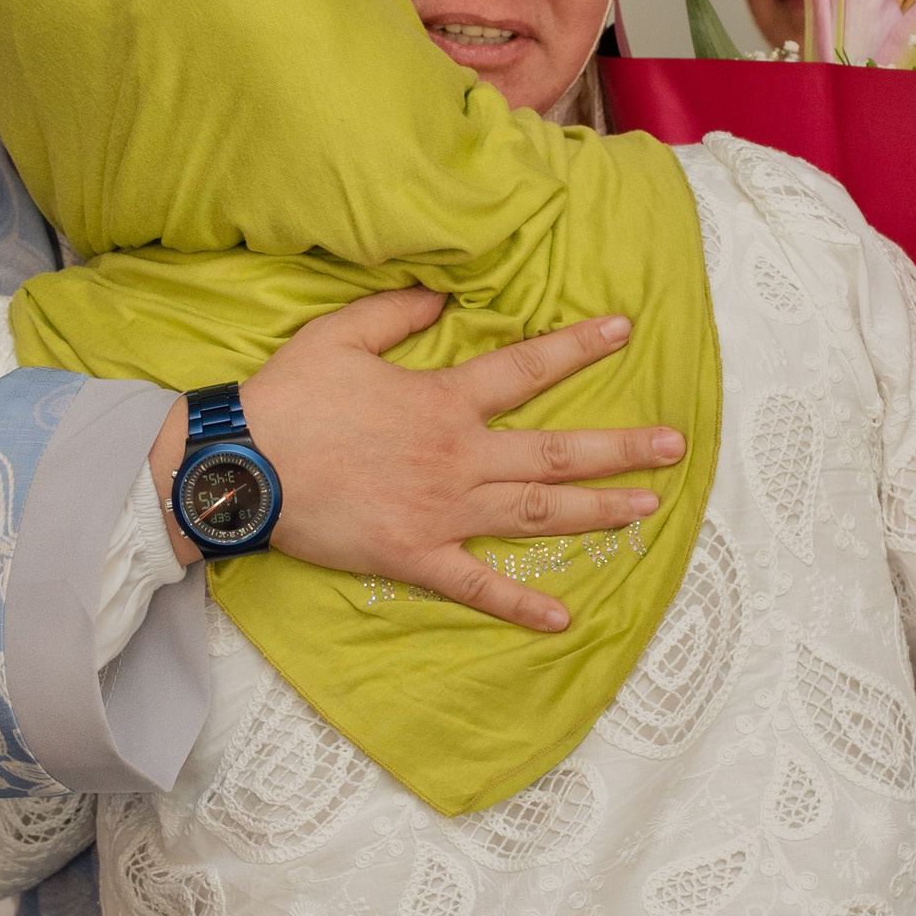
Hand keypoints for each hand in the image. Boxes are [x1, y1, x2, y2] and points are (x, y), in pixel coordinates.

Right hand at [149, 288, 688, 633]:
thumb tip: (447, 297)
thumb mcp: (340, 336)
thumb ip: (398, 312)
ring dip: (597, 512)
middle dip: (621, 447)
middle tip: (675, 446)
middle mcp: (457, 457)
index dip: (577, 347)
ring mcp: (442, 513)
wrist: (239, 468)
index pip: (525, 368)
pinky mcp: (416, 558)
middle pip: (555, 452)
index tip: (625, 331)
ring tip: (647, 509)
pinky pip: (478, 587)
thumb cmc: (287, 400)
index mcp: (442, 401)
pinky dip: (521, 605)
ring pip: (537, 514)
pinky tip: (564, 618)